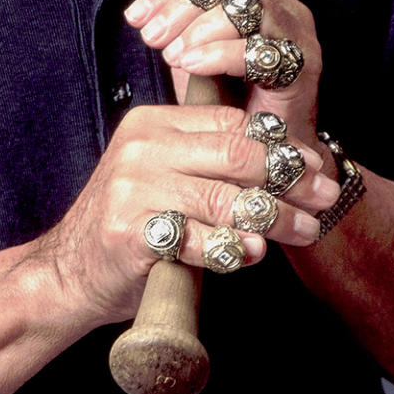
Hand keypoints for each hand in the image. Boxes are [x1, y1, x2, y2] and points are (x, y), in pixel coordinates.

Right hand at [34, 97, 337, 329]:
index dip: (280, 144)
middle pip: (233, 154)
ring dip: (274, 217)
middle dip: (288, 176)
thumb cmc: (131, 224)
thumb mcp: (164, 176)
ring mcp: (132, 188)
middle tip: (324, 195)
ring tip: (306, 230)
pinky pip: (196, 239)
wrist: (69, 271)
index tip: (316, 166)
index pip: (230, 122)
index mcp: (153, 124)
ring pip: (223, 198)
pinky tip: (253, 253)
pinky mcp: (130, 231)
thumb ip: (211, 165)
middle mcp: (142, 147)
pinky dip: (231, 247)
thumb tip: (294, 166)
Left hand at [124, 0, 323, 149]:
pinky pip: (261, 48)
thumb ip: (179, 4)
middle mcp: (283, 3)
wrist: (265, 151)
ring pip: (250, 4)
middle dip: (185, 5)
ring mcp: (297, 32)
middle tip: (153, 37)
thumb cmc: (230, 97)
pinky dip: (221, 54)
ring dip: (202, 27)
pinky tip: (193, 66)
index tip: (136, 18)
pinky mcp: (304, 66)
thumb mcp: (193, 46)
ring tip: (173, 54)